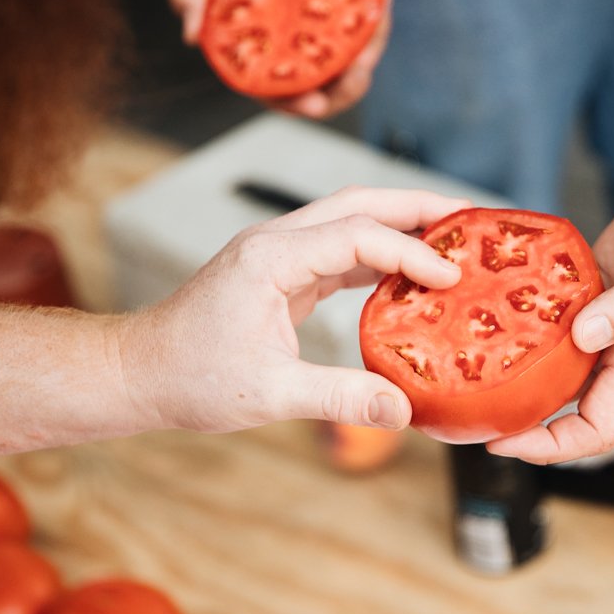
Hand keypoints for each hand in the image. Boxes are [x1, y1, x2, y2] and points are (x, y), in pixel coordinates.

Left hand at [116, 187, 468, 435]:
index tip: (451, 278)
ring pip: (350, 219)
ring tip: (454, 238)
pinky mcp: (280, 272)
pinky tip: (411, 275)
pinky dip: (379, 255)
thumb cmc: (190, 378)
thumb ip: (339, 398)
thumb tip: (404, 411)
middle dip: (418, 206)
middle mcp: (275, 242)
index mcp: (270, 258)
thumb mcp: (269, 394)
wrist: (139, 374)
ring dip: (402, 225)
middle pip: (359, 203)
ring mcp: (277, 253)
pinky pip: (340, 250)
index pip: (357, 234)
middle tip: (473, 217)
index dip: (411, 251)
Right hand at [169, 0, 392, 118]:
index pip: (276, 93)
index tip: (314, 103)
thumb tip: (188, 34)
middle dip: (348, 87)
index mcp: (255, 51)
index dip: (296, 104)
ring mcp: (324, 29)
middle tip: (360, 71)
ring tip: (380, 2)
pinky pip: (372, 11)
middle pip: (326, 87)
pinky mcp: (347, 5)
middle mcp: (293, 48)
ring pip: (358, 52)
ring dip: (376, 37)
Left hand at [487, 144, 613, 462]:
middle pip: (563, 404)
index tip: (504, 442)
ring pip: (550, 360)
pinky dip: (518, 316)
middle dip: (518, 415)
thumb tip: (585, 338)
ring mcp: (600, 315)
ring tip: (462, 362)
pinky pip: (547, 313)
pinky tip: (485, 306)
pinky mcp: (587, 285)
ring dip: (512, 367)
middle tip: (466, 406)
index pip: (596, 428)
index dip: (551, 446)